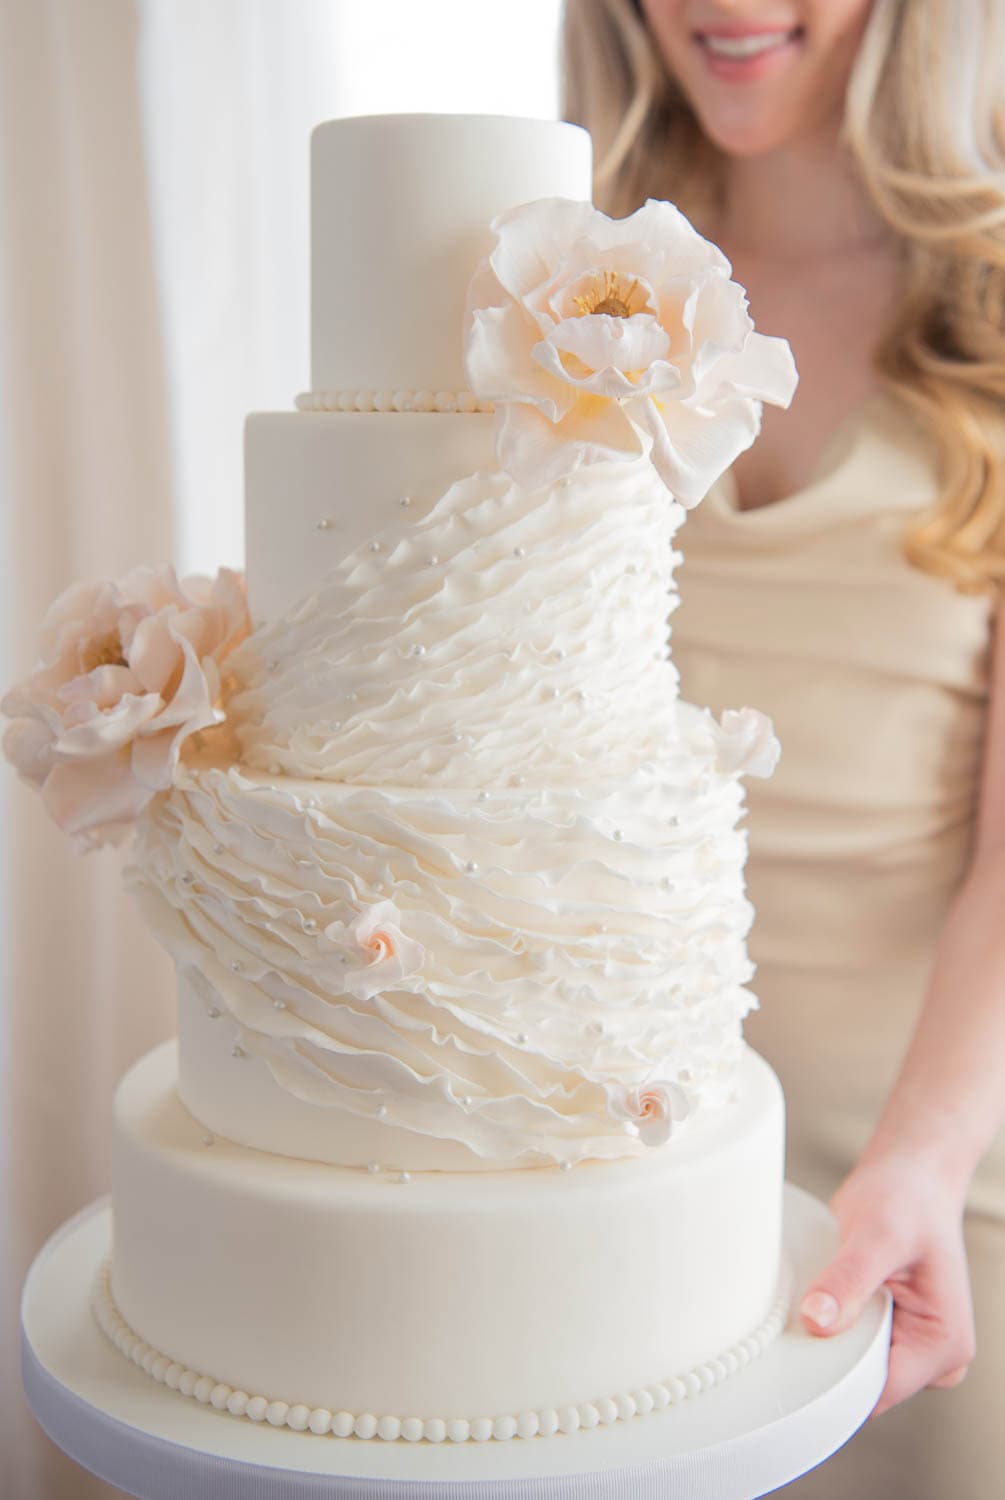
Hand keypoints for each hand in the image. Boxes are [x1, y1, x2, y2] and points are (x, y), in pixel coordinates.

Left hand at [797, 1154, 975, 1415]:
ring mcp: (909, 1346)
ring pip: (851, 1368)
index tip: (794, 1343)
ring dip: (825, 1340)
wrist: (908, 1175)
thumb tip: (816, 1320)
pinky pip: (848, 1347)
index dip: (832, 1373)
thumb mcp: (877, 1234)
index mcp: (944, 1344)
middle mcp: (933, 1358)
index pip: (877, 1389)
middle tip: (792, 1313)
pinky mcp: (887, 1332)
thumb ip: (849, 1279)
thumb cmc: (905, 1199)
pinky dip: (827, 1327)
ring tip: (810, 1294)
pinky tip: (814, 1297)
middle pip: (862, 1385)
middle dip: (826, 1356)